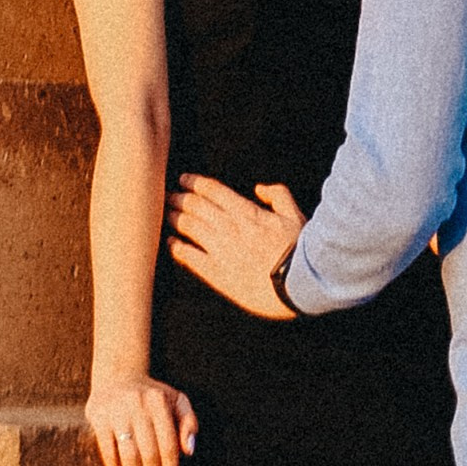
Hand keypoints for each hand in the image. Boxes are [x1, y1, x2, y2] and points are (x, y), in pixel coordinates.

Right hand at [84, 372, 197, 465]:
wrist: (117, 375)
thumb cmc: (152, 396)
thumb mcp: (176, 401)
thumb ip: (189, 422)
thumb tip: (188, 451)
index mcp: (159, 401)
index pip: (168, 444)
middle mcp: (138, 404)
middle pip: (149, 452)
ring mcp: (116, 410)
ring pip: (128, 453)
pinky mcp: (98, 416)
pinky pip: (107, 450)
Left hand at [166, 173, 305, 318]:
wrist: (300, 285)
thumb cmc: (301, 251)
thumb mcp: (294, 215)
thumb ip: (278, 195)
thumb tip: (260, 188)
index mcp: (246, 211)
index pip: (212, 190)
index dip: (194, 182)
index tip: (183, 179)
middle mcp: (229, 227)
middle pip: (195, 205)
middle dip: (179, 197)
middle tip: (167, 194)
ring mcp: (221, 250)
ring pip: (189, 226)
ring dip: (174, 217)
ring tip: (165, 213)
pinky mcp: (217, 274)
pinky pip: (189, 256)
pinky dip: (177, 247)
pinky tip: (170, 243)